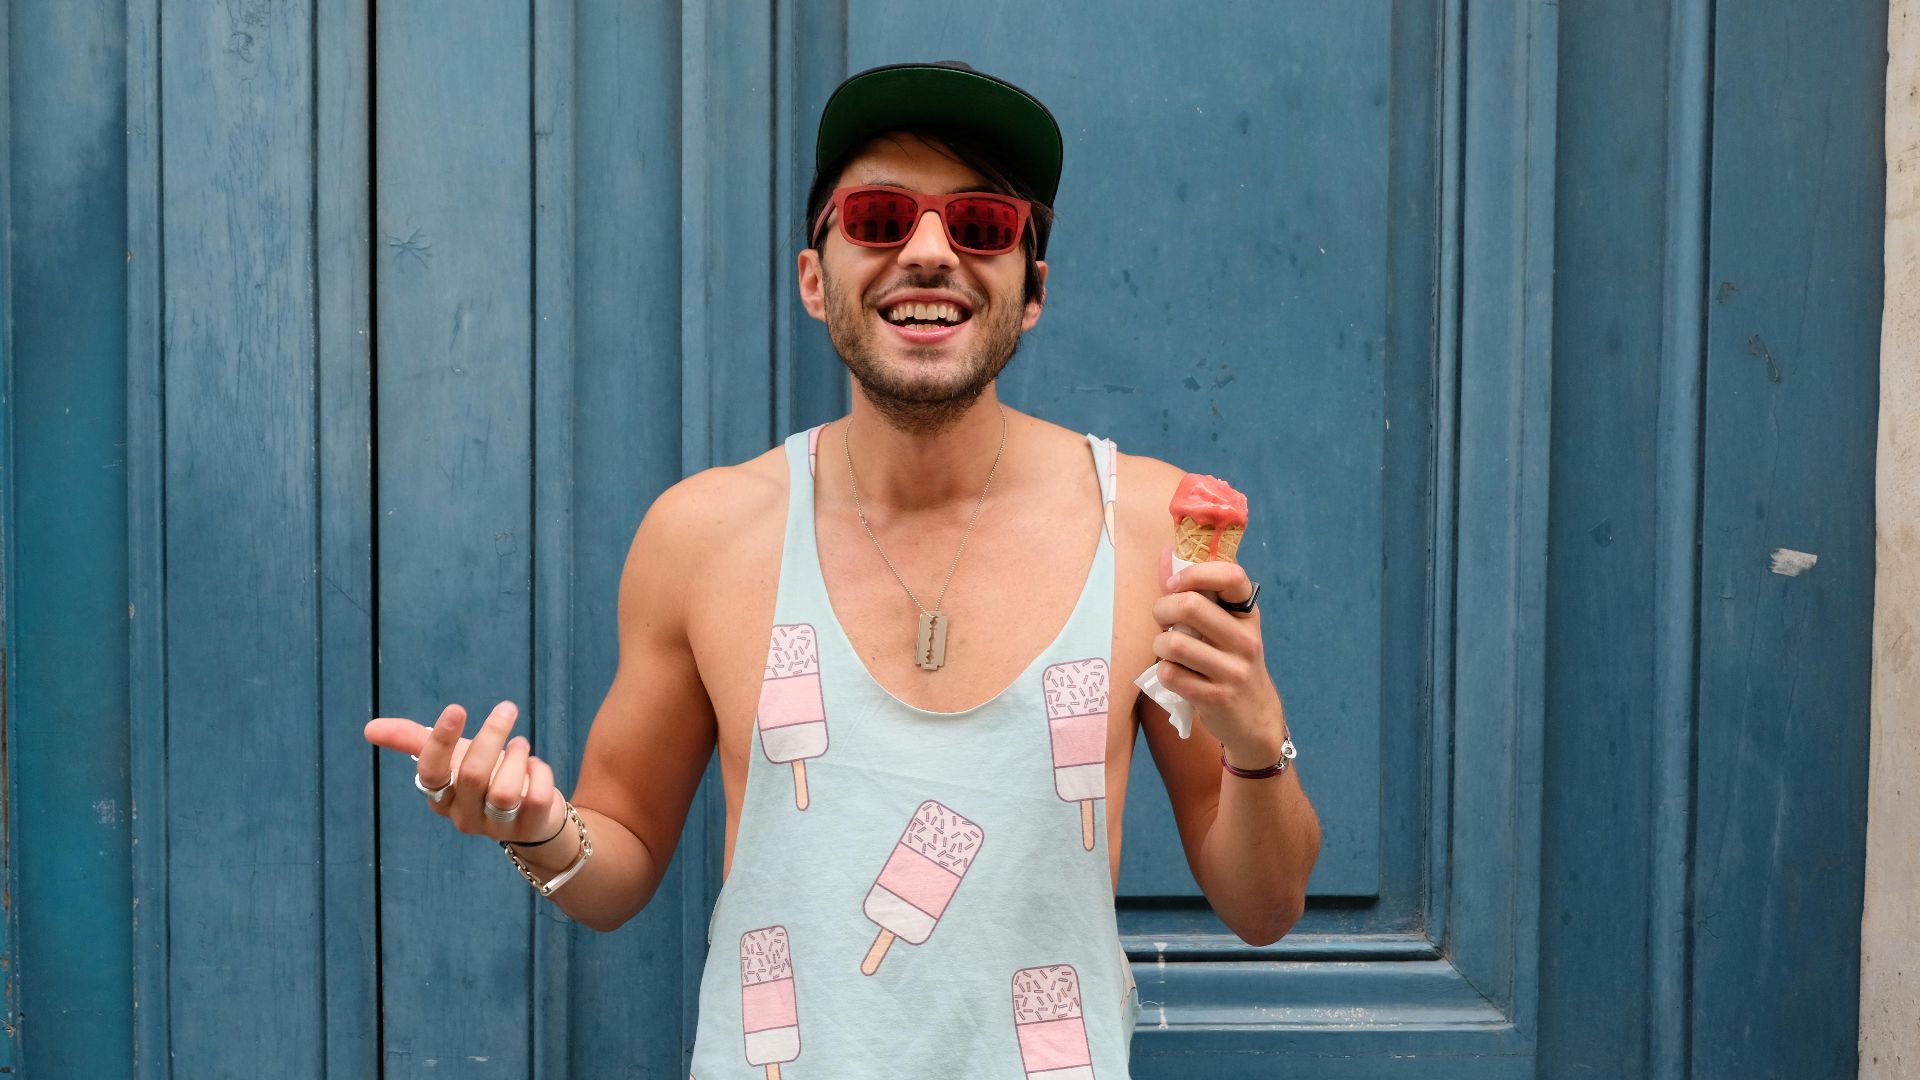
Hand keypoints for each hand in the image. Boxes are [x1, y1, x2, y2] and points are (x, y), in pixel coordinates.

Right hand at [362, 701, 567, 843]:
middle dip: (491, 735)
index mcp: (440, 798)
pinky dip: (540, 771)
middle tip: (507, 709)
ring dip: (517, 756)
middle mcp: (464, 817)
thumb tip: (369, 729)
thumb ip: (413, 741)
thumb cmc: (485, 777)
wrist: (530, 813)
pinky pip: (537, 795)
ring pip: (505, 791)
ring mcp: (497, 827)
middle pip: (472, 775)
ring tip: (520, 745)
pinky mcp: (530, 826)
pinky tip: (534, 766)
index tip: (456, 708)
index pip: (431, 773)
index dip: (441, 741)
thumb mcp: (452, 756)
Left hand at [1150, 549, 1287, 766]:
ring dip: (1159, 645)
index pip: (1231, 575)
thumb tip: (1165, 554)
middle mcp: (1246, 640)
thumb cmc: (1231, 663)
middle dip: (1162, 609)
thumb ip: (1198, 593)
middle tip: (1163, 620)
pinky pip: (1170, 674)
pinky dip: (1164, 671)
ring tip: (1168, 650)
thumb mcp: (1227, 627)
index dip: (1195, 573)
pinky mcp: (1216, 698)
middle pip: (1190, 606)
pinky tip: (1175, 674)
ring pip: (1173, 643)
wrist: (1254, 718)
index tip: (1175, 584)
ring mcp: (1233, 671)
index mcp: (1248, 614)